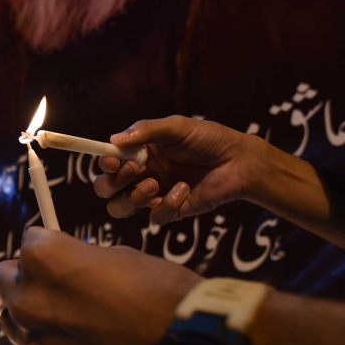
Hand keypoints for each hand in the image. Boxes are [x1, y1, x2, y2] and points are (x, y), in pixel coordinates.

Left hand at [0, 227, 200, 344]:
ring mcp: (36, 341)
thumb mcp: (118, 257)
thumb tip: (66, 266)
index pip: (28, 239)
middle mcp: (27, 298)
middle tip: (59, 282)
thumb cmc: (160, 292)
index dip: (50, 244)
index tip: (65, 251)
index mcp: (44, 259)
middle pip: (4, 276)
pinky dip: (55, 344)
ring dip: (32, 311)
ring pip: (12, 317)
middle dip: (27, 276)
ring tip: (71, 316)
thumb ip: (79, 260)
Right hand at [94, 116, 254, 224]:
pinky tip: (184, 189)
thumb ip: (146, 131)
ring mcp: (154, 195)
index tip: (114, 160)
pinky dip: (167, 204)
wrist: (239, 161)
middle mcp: (141, 174)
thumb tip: (114, 140)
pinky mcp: (171, 211)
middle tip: (134, 171)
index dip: (105, 163)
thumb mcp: (177, 127)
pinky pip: (154, 217)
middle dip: (113, 183)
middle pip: (106, 189)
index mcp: (139, 153)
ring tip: (156, 183)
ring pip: (121, 208)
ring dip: (134, 197)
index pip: (108, 162)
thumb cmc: (208, 139)